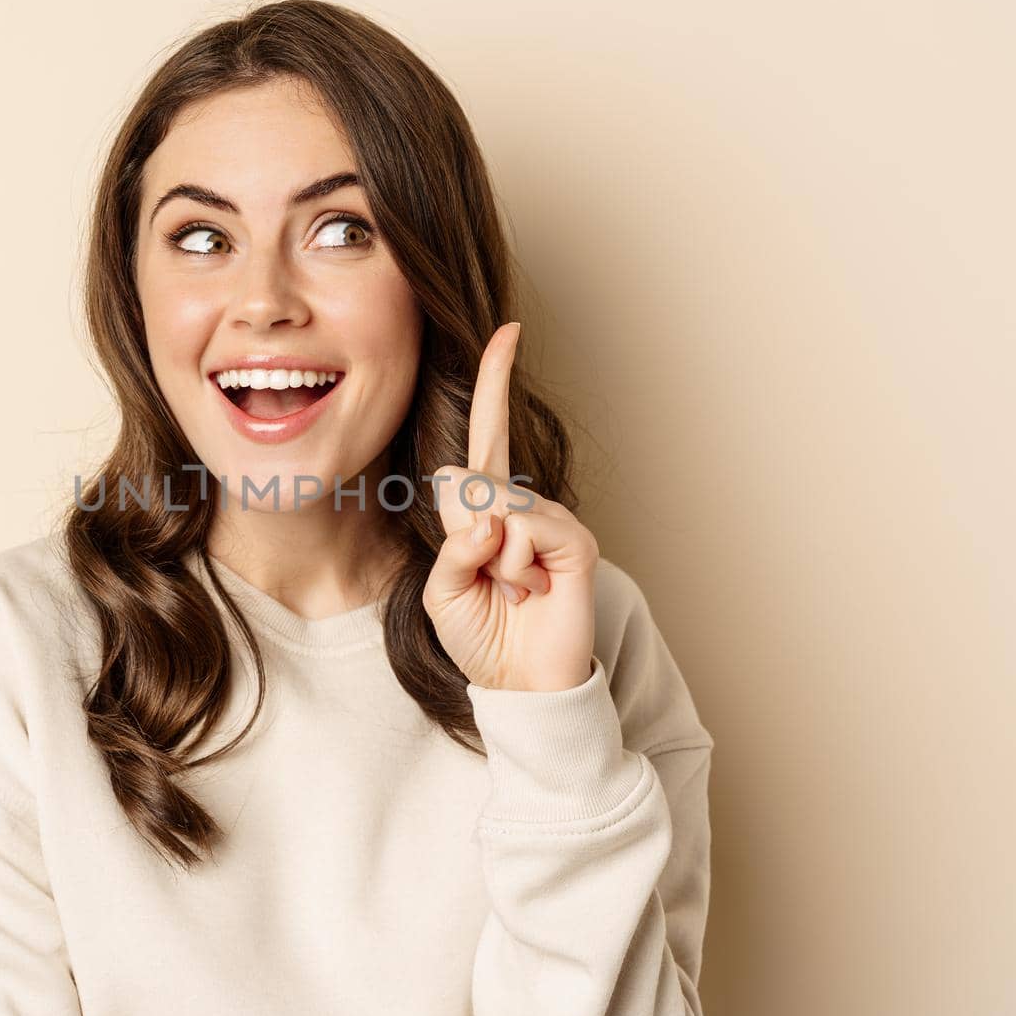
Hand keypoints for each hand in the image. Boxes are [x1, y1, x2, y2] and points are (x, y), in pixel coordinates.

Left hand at [421, 323, 599, 691]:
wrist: (520, 684)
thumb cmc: (481, 635)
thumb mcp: (441, 591)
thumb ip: (451, 545)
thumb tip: (486, 506)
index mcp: (485, 508)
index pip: (486, 435)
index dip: (494, 382)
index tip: (507, 331)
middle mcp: (520, 504)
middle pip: (474, 474)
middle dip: (465, 533)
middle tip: (486, 577)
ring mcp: (551, 520)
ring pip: (494, 507)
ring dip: (487, 559)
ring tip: (508, 590)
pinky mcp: (574, 541)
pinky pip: (523, 527)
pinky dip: (512, 564)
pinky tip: (527, 590)